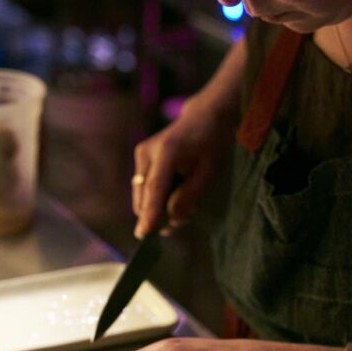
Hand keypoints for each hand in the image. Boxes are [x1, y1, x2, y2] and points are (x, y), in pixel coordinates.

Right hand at [131, 95, 227, 237]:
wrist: (203, 116)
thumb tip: (172, 220)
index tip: (143, 233)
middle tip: (185, 218)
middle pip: (144, 196)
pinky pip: (145, 189)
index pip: (155, 188)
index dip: (149, 213)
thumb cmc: (210, 141)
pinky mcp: (141, 159)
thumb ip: (190, 195)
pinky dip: (158, 197)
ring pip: (142, 195)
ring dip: (159, 207)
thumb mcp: (208, 170)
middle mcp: (147, 152)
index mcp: (167, 151)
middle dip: (159, 214)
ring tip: (185, 203)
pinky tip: (176, 192)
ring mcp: (141, 155)